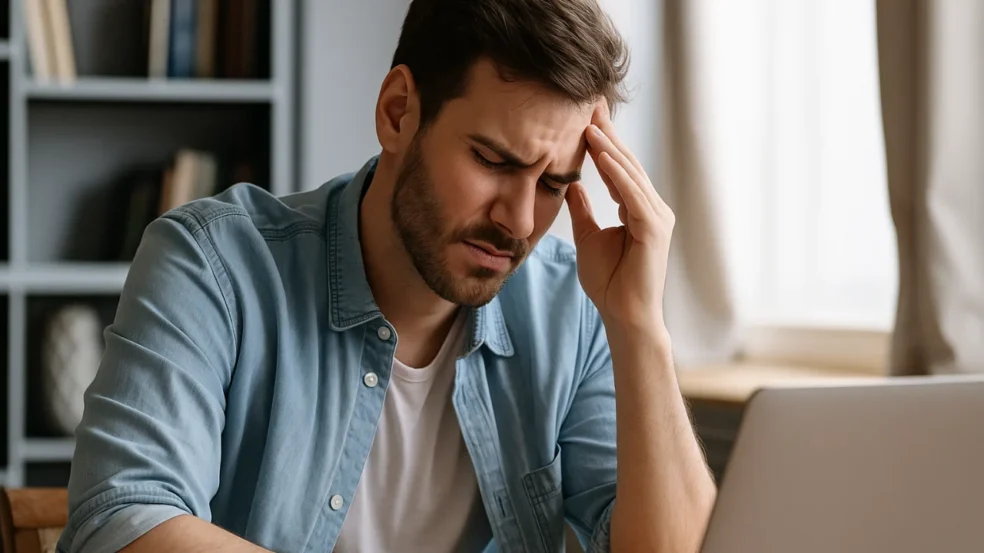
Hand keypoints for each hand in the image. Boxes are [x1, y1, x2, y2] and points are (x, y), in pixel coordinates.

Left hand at [566, 103, 674, 330]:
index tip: (586, 116)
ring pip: (630, 174)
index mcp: (639, 209)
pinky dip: (616, 174)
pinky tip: (600, 155)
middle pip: (627, 163)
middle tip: (591, 104)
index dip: (603, 142)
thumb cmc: (609, 282)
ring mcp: (657, 217)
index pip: (619, 168)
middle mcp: (652, 208)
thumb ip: (583, 209)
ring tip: (590, 123)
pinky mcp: (654, 229)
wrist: (624, 316)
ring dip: (609, 147)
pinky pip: (632, 195)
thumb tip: (571, 185)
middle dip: (609, 134)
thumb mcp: (588, 236)